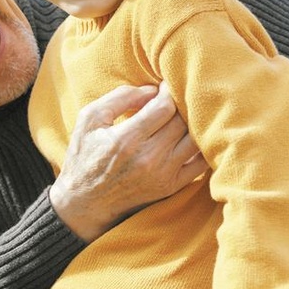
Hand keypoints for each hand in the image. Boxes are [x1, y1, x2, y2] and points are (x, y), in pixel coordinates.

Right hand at [49, 82, 205, 241]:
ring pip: (195, 139)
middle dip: (180, 104)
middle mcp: (148, 158)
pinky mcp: (171, 186)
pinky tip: (191, 135)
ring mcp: (163, 174)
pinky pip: (201, 163)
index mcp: (126, 139)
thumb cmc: (85, 156)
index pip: (164, 107)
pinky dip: (203, 146)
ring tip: (182, 115)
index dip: (168, 91)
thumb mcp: (90, 119)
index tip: (163, 86)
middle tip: (174, 97)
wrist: (85, 202)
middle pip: (182, 121)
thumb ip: (120, 98)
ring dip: (193, 122)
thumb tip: (152, 89)